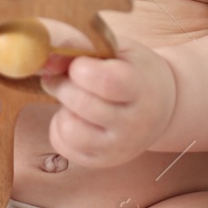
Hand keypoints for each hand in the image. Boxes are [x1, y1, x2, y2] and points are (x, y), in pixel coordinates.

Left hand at [40, 39, 175, 167]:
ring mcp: (118, 146)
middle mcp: (133, 122)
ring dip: (63, 110)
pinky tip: (74, 116)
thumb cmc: (134, 71)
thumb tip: (48, 59)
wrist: (160, 107)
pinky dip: (59, 128)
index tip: (79, 63)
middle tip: (64, 76)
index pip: (107, 82)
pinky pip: (63, 146)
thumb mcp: (118, 50)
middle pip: (83, 104)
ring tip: (73, 100)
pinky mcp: (102, 161)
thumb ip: (83, 46)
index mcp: (140, 88)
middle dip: (63, 85)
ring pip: (70, 130)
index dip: (81, 68)